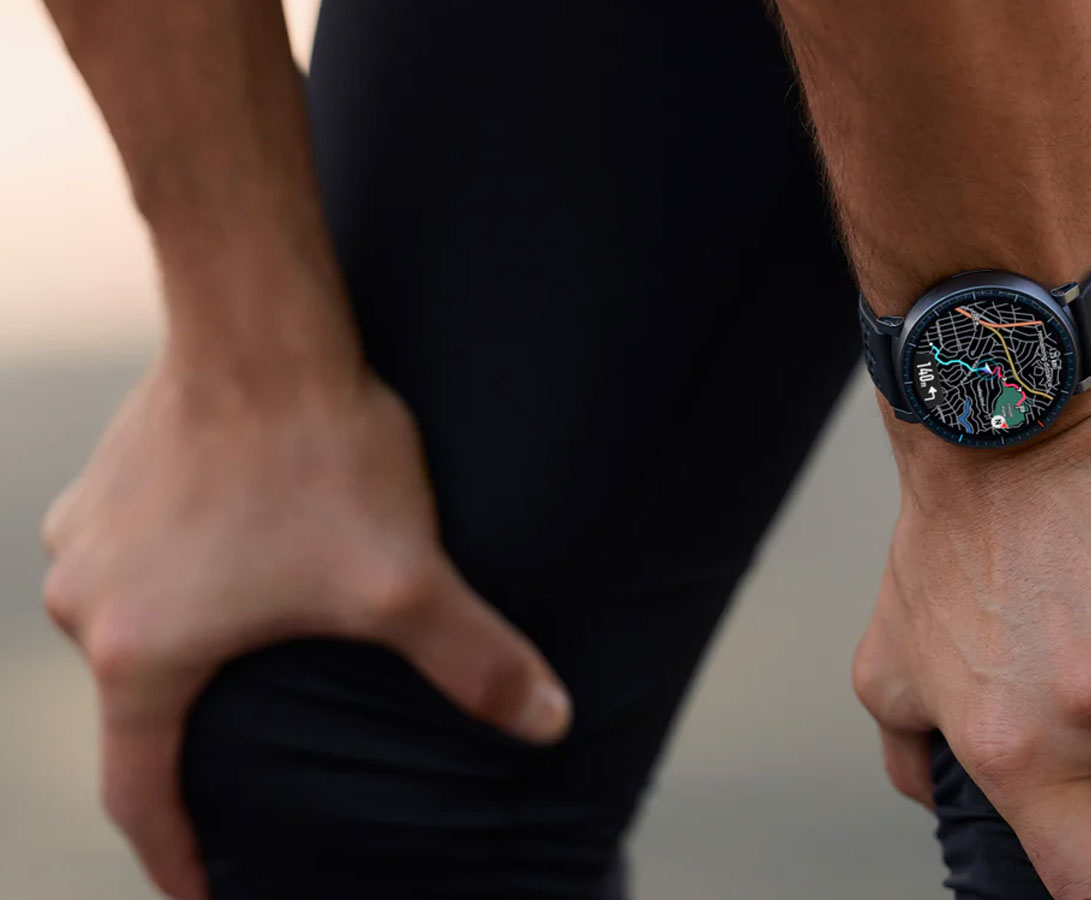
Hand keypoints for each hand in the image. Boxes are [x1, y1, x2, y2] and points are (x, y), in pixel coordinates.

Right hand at [40, 355, 571, 899]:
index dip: (177, 853)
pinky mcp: (108, 483)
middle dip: (198, 739)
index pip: (141, 793)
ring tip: (259, 652)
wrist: (263, 326)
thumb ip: (475, 661)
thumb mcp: (404, 581)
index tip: (204, 888)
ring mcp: (88, 538)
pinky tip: (242, 567)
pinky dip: (183, 582)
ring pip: (141, 624)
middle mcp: (91, 604)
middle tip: (252, 763)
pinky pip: (140, 561)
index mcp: (141, 655)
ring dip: (190, 647)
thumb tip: (551, 724)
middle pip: (142, 704)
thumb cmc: (318, 459)